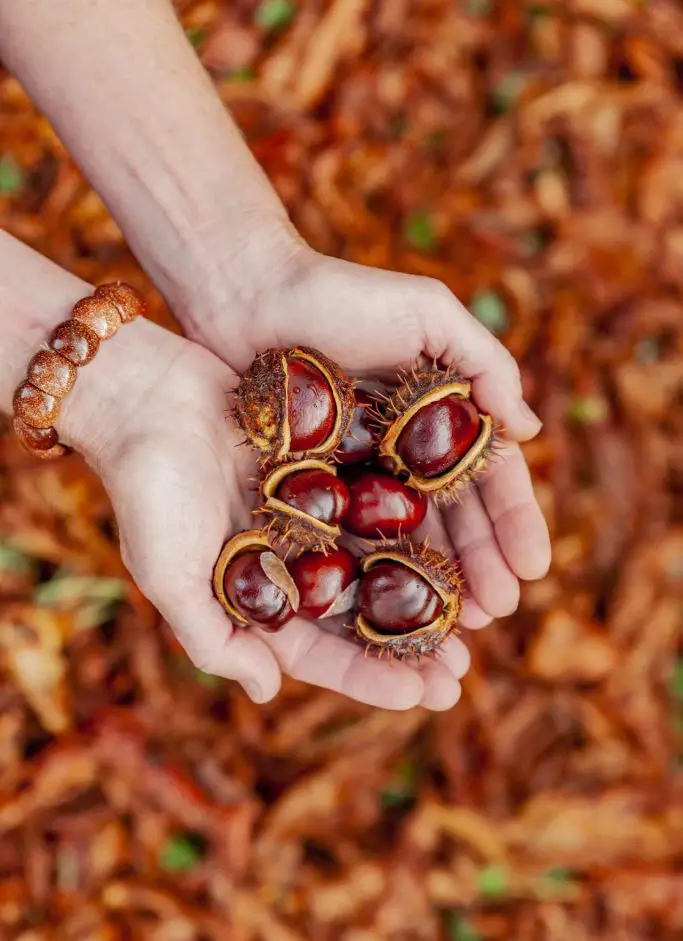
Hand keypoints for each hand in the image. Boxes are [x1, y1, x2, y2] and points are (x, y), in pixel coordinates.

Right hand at [67, 316, 468, 710]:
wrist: (145, 395)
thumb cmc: (147, 491)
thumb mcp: (169, 575)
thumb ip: (213, 638)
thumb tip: (268, 692)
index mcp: (254, 595)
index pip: (318, 650)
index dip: (370, 676)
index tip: (424, 695)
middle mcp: (288, 560)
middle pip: (359, 612)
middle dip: (409, 645)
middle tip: (462, 672)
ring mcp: (311, 513)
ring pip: (381, 559)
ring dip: (426, 588)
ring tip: (479, 615)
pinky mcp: (328, 466)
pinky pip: (381, 497)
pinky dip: (417, 519)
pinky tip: (461, 536)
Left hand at [190, 248, 551, 633]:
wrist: (246, 295)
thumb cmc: (339, 295)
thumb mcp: (426, 312)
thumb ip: (485, 362)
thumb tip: (530, 430)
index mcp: (439, 416)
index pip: (487, 479)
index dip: (512, 523)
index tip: (532, 567)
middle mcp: (402, 453)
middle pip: (452, 521)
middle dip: (479, 568)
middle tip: (496, 612)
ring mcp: (357, 474)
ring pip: (405, 541)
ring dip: (433, 585)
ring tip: (456, 627)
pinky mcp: (309, 489)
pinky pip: (346, 539)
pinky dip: (370, 574)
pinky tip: (387, 610)